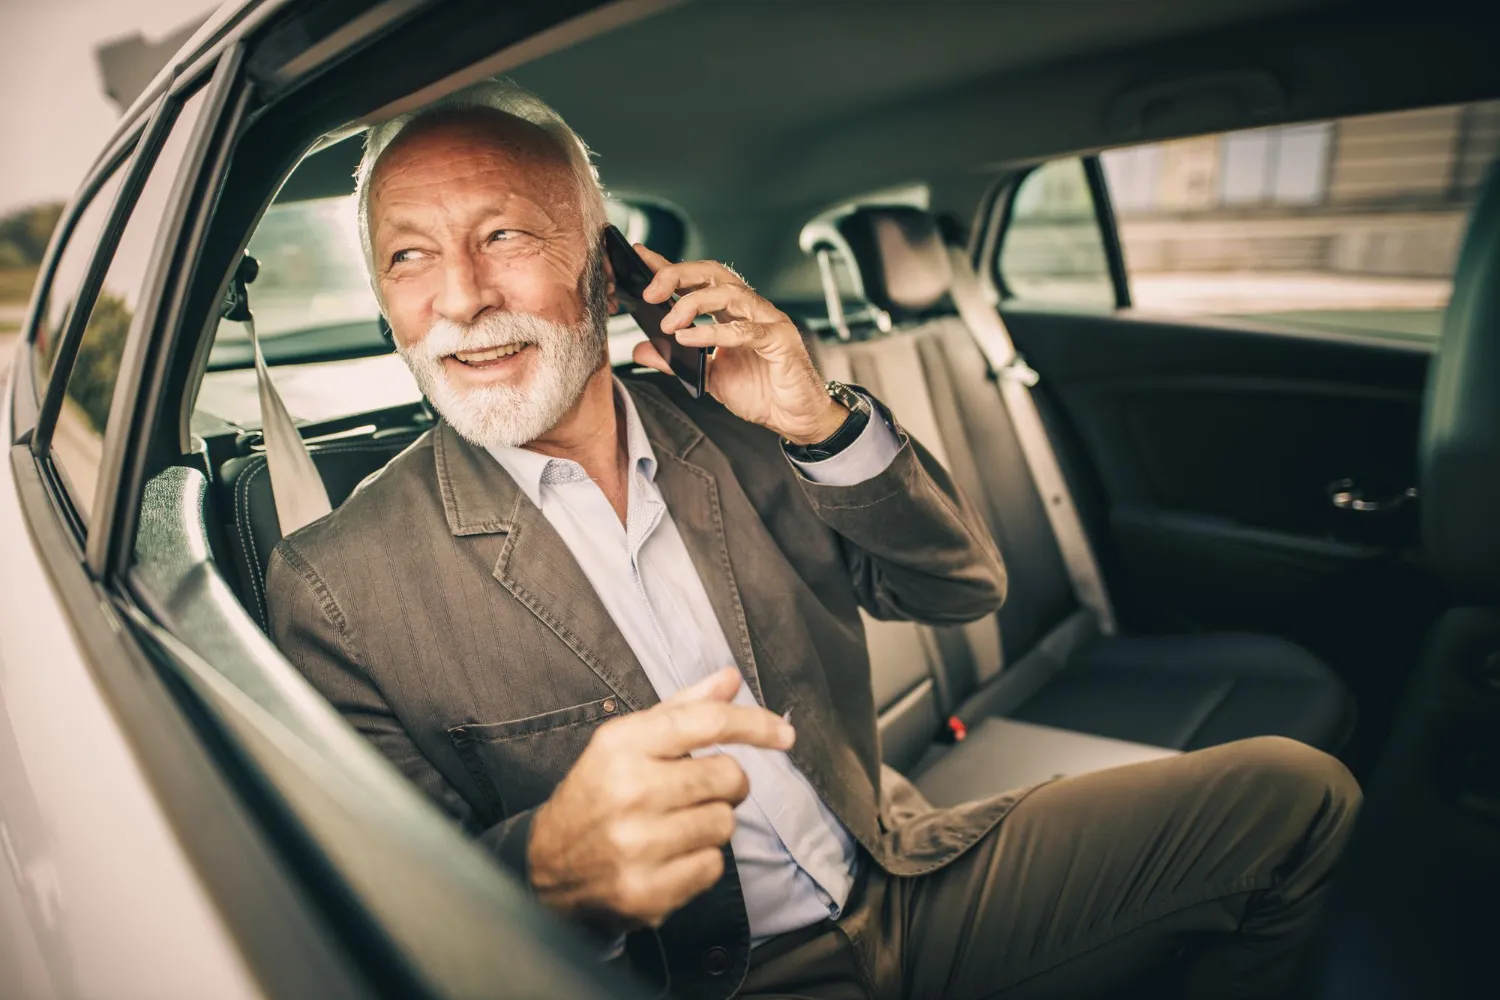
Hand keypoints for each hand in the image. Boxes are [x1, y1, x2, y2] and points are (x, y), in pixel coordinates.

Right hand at [526, 667, 794, 933]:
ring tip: (676, 825)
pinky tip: (669, 856)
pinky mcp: (646, 891)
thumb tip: (730, 678)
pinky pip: (712, 867)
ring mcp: (636, 845)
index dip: (755, 725)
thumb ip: (683, 708)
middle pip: (728, 776)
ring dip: (712, 824)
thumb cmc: (599, 792)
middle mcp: (628, 790)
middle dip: (727, 783)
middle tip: (701, 790)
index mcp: (623, 744)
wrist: (546, 867)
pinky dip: (700, 861)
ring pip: (725, 824)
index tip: (785, 734)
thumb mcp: (628, 741)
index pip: (707, 723)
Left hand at [629, 245, 846, 444]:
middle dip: (679, 276)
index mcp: (732, 313)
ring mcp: (767, 321)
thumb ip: (675, 361)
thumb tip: (640, 349)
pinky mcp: (780, 340)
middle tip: (650, 293)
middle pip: (714, 274)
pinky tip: (689, 338)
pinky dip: (713, 332)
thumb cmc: (760, 392)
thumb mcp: (707, 376)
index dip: (669, 266)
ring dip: (693, 304)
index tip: (639, 256)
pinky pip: (745, 330)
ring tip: (669, 324)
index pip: (698, 280)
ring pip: (730, 293)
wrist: (793, 418)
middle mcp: (750, 309)